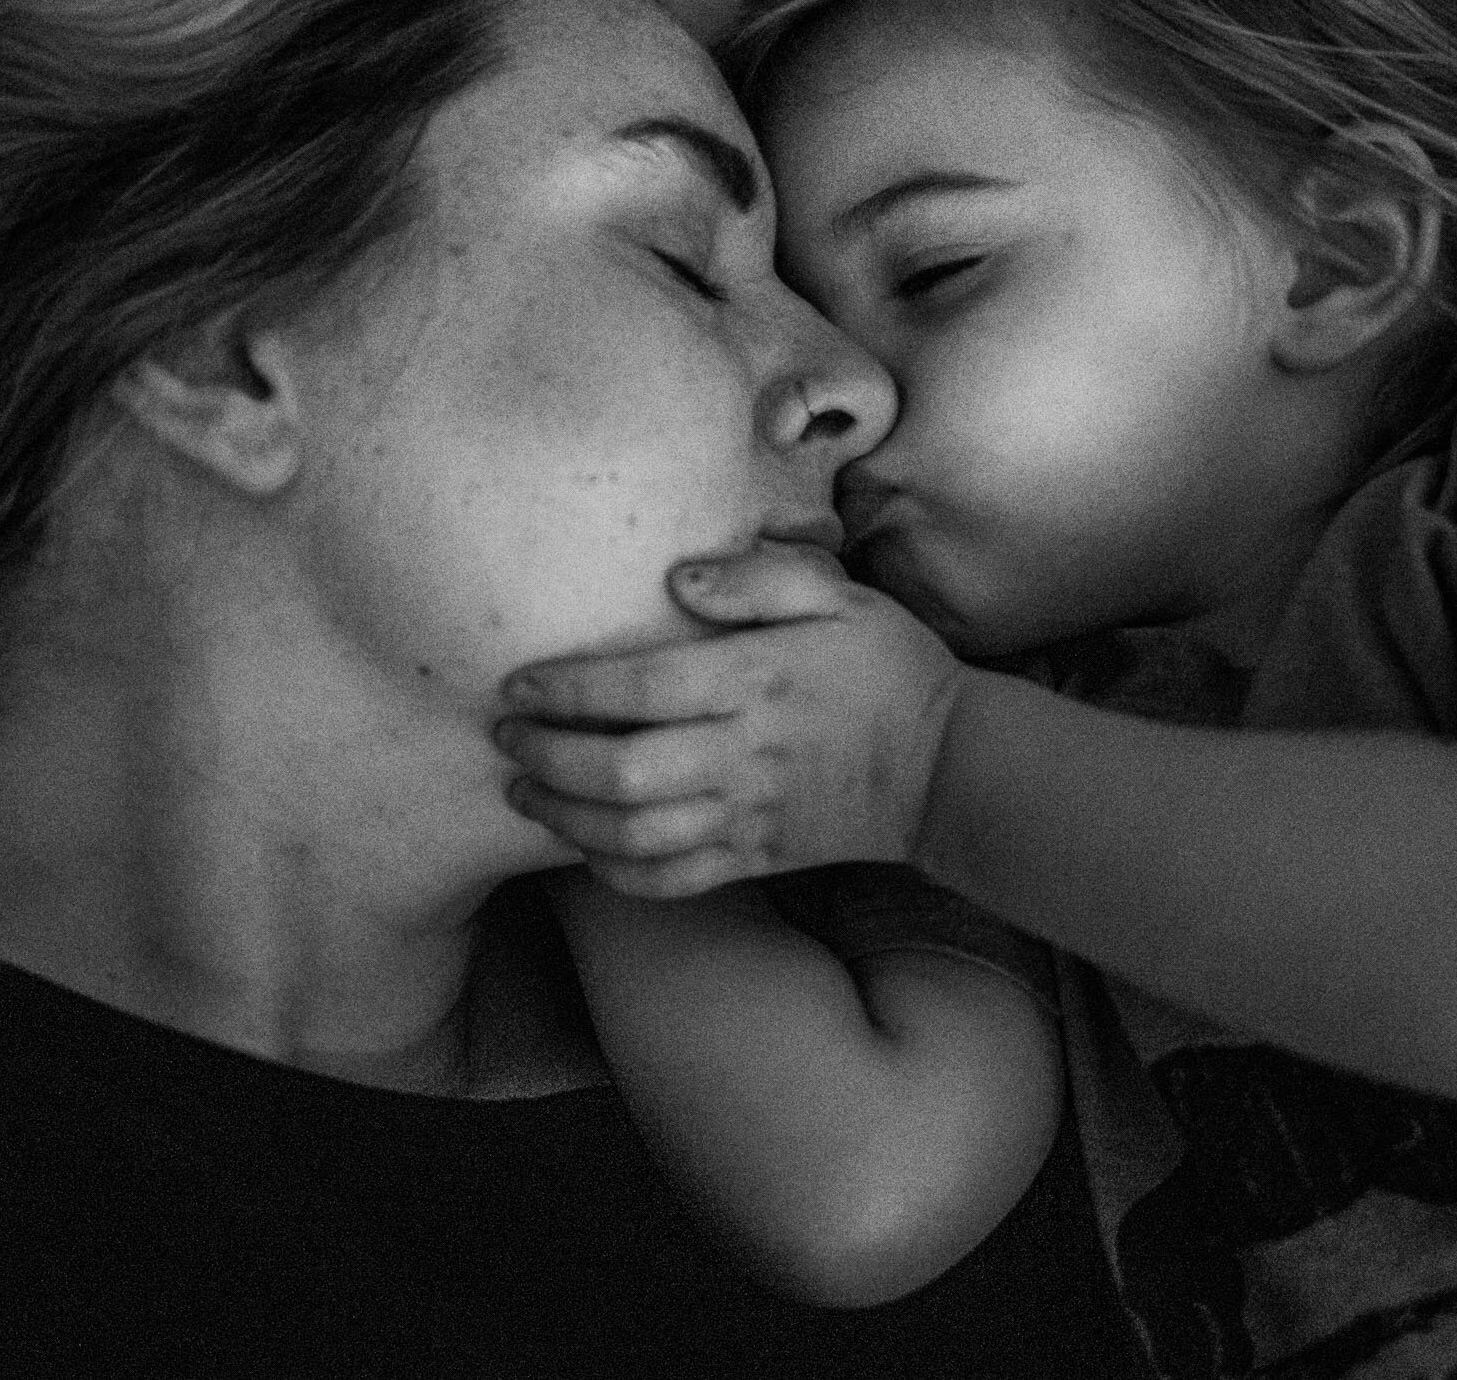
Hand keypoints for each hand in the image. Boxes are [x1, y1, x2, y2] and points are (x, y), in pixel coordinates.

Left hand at [497, 542, 964, 897]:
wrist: (950, 766)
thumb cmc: (887, 667)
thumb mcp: (839, 595)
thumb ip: (759, 577)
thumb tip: (678, 579)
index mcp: (755, 680)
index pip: (639, 686)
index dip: (566, 690)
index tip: (518, 686)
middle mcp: (742, 753)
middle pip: (620, 772)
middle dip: (547, 758)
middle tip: (506, 740)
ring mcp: (747, 814)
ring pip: (634, 834)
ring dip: (565, 819)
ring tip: (526, 792)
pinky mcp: (756, 857)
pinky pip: (672, 878)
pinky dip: (616, 872)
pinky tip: (585, 849)